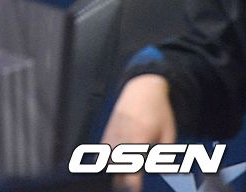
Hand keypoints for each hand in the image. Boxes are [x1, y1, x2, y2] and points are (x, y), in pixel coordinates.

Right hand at [100, 75, 176, 191]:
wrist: (142, 88)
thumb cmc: (158, 110)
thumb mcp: (169, 132)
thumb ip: (164, 154)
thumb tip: (159, 170)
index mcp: (138, 137)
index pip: (131, 165)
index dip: (131, 182)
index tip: (133, 189)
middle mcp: (121, 136)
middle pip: (115, 165)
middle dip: (121, 180)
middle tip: (129, 187)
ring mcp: (111, 133)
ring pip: (105, 159)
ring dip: (113, 171)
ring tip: (121, 180)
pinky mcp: (107, 131)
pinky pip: (102, 151)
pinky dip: (106, 161)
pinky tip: (113, 167)